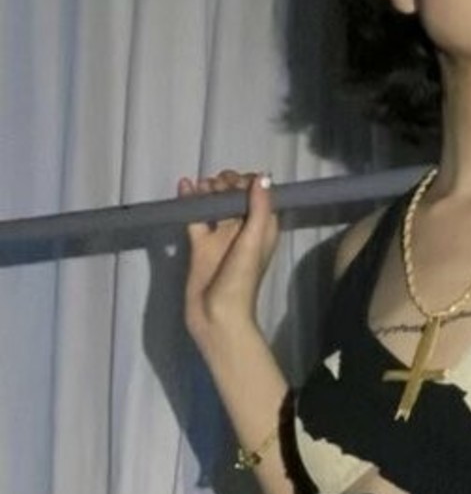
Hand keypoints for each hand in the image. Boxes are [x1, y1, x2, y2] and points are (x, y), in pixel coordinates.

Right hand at [177, 169, 278, 340]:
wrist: (216, 317)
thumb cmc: (240, 282)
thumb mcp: (253, 242)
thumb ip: (258, 209)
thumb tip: (263, 176)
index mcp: (263, 230)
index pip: (260, 196)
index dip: (248, 184)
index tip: (236, 183)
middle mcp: (244, 232)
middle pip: (236, 197)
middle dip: (226, 185)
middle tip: (215, 186)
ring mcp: (222, 239)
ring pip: (215, 206)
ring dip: (208, 191)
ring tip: (201, 186)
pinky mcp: (201, 246)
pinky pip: (196, 218)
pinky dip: (190, 203)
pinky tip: (184, 187)